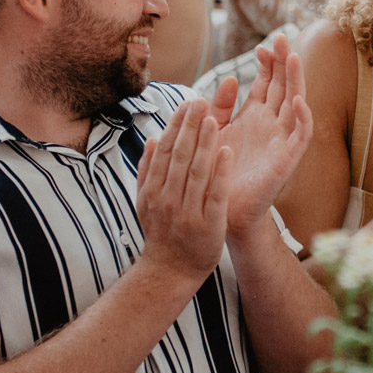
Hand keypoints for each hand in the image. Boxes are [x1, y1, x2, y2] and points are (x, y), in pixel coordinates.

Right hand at [136, 100, 231, 282]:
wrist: (170, 272)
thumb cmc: (161, 233)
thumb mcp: (146, 203)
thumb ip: (147, 171)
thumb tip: (150, 139)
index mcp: (153, 190)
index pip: (165, 150)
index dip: (176, 125)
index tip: (188, 103)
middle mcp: (167, 198)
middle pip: (179, 156)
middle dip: (190, 126)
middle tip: (201, 101)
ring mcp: (187, 212)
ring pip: (196, 171)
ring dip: (204, 143)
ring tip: (213, 118)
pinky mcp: (208, 225)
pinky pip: (215, 194)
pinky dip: (220, 172)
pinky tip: (227, 151)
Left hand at [206, 32, 313, 236]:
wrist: (222, 212)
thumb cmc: (219, 173)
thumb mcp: (214, 132)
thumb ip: (220, 106)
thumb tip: (232, 78)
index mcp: (255, 117)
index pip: (267, 82)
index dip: (268, 63)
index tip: (261, 46)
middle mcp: (272, 125)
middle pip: (284, 86)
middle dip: (284, 62)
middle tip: (282, 38)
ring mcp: (282, 140)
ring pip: (296, 104)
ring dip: (297, 81)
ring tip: (294, 58)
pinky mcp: (288, 160)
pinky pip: (301, 136)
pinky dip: (303, 118)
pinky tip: (299, 101)